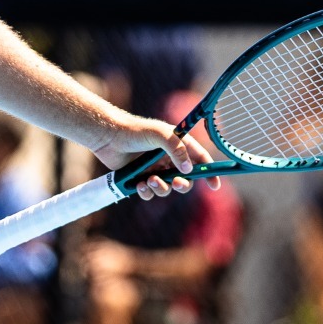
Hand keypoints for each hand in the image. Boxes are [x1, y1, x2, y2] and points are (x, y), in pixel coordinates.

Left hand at [90, 113, 219, 199]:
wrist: (107, 136)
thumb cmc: (134, 130)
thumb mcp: (159, 134)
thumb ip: (176, 149)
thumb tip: (189, 169)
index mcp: (177, 144)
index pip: (199, 159)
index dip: (209, 171)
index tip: (215, 185)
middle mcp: (168, 158)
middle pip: (185, 179)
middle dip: (182, 184)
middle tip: (176, 183)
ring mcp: (154, 169)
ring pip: (167, 188)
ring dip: (161, 188)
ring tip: (150, 181)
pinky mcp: (140, 178)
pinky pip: (150, 192)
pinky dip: (147, 192)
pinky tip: (139, 185)